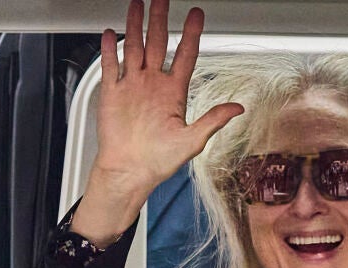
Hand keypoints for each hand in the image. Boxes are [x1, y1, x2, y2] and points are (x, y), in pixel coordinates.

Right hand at [71, 0, 243, 244]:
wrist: (129, 172)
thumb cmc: (158, 161)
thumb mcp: (193, 141)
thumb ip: (213, 121)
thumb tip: (237, 109)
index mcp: (173, 92)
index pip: (185, 55)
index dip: (191, 34)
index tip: (196, 15)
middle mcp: (153, 85)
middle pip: (158, 43)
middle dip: (160, 19)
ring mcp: (132, 86)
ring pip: (134, 47)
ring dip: (136, 25)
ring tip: (138, 4)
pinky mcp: (113, 94)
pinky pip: (111, 66)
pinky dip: (109, 49)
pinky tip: (110, 33)